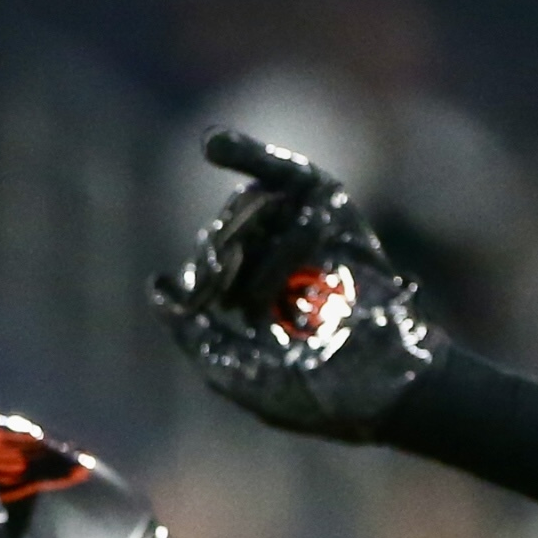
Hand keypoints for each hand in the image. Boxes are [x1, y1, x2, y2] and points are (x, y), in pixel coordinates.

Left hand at [154, 128, 437, 441]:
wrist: (380, 384)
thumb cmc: (311, 393)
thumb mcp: (233, 373)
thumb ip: (193, 332)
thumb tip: (157, 286)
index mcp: (247, 307)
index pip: (205, 274)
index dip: (201, 280)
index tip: (203, 295)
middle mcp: (273, 266)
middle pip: (225, 235)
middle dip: (218, 253)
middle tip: (232, 281)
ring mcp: (304, 239)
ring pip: (252, 208)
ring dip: (242, 229)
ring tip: (267, 272)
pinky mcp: (334, 217)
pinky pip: (291, 176)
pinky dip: (253, 156)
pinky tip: (213, 143)